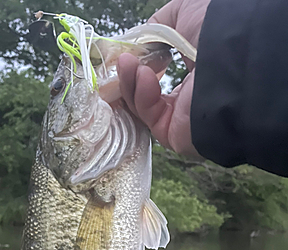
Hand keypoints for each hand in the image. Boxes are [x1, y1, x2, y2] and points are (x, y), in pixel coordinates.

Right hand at [117, 0, 210, 155]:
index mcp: (195, 71)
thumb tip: (140, 40)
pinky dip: (141, 95)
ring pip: (142, 105)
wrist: (233, 57)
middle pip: (146, 92)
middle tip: (121, 61)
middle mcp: (189, 96)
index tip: (125, 53)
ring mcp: (180, 117)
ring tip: (127, 63)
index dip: (138, 63)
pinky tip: (142, 75)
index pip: (159, 73)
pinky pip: (149, 115)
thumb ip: (159, 25)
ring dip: (130, 82)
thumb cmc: (216, 30)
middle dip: (130, 75)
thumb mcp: (185, 11)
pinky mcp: (172, 133)